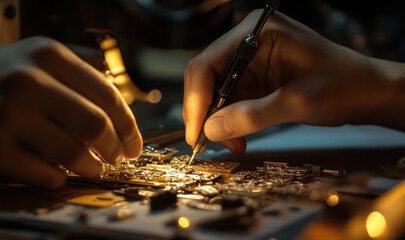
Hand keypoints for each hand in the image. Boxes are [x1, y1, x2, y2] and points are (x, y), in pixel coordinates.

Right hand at [0, 36, 142, 188]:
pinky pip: (45, 174)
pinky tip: (59, 172)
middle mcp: (28, 83)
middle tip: (118, 157)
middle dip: (115, 148)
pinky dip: (60, 177)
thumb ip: (79, 74)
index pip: (107, 95)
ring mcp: (6, 117)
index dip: (129, 125)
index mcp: (47, 56)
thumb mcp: (38, 57)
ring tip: (95, 168)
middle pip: (96, 125)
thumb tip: (122, 108)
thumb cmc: (0, 75)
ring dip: (93, 168)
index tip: (134, 143)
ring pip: (74, 153)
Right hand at [183, 10, 403, 153]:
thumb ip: (252, 115)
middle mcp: (248, 42)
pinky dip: (231, 121)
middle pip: (207, 77)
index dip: (196, 99)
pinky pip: (231, 100)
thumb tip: (211, 130)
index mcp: (256, 33)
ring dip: (218, 121)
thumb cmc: (344, 85)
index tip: (196, 132)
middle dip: (205, 112)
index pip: (208, 63)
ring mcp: (250, 61)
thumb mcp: (298, 102)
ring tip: (232, 143)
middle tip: (206, 142)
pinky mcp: (256, 78)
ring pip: (216, 92)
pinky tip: (238, 137)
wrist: (368, 92)